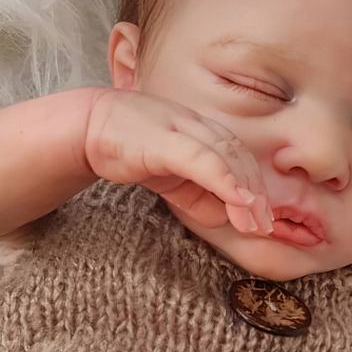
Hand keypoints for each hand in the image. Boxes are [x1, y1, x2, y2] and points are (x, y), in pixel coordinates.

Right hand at [84, 89, 272, 234]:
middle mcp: (197, 125)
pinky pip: (202, 159)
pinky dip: (224, 180)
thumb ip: (197, 195)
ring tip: (254, 222)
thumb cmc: (129, 148)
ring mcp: (181, 129)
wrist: (86, 127)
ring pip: (226, 158)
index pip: (239, 157)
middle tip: (265, 225)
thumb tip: (223, 216)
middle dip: (256, 194)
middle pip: (239, 158)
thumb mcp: (171, 178)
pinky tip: (237, 200)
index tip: (265, 216)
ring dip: (245, 192)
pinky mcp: (164, 141)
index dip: (256, 186)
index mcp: (202, 131)